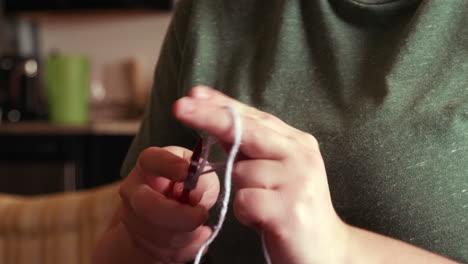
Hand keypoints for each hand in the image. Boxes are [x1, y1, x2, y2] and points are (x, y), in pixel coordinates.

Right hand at [119, 146, 219, 262]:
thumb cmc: (185, 188)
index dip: (168, 165)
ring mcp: (132, 219)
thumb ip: (203, 180)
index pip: (150, 160)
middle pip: (148, 207)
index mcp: (148, 166)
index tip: (187, 172)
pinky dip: (188, 248)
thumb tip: (195, 195)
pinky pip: (167, 253)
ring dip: (189, 234)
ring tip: (201, 226)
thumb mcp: (200, 176)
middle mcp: (133, 191)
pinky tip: (196, 237)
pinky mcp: (139, 243)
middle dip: (181, 216)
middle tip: (202, 213)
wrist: (166, 216)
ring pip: (161, 236)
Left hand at [173, 86, 348, 263]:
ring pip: (241, 172)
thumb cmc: (291, 206)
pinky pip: (244, 201)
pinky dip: (245, 213)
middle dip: (209, 117)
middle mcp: (300, 155)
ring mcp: (297, 181)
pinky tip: (264, 220)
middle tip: (179, 106)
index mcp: (296, 143)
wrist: (327, 249)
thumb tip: (216, 122)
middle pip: (246, 131)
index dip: (222, 105)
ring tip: (264, 206)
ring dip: (241, 190)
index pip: (254, 117)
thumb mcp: (275, 171)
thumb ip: (251, 149)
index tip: (193, 93)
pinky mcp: (289, 210)